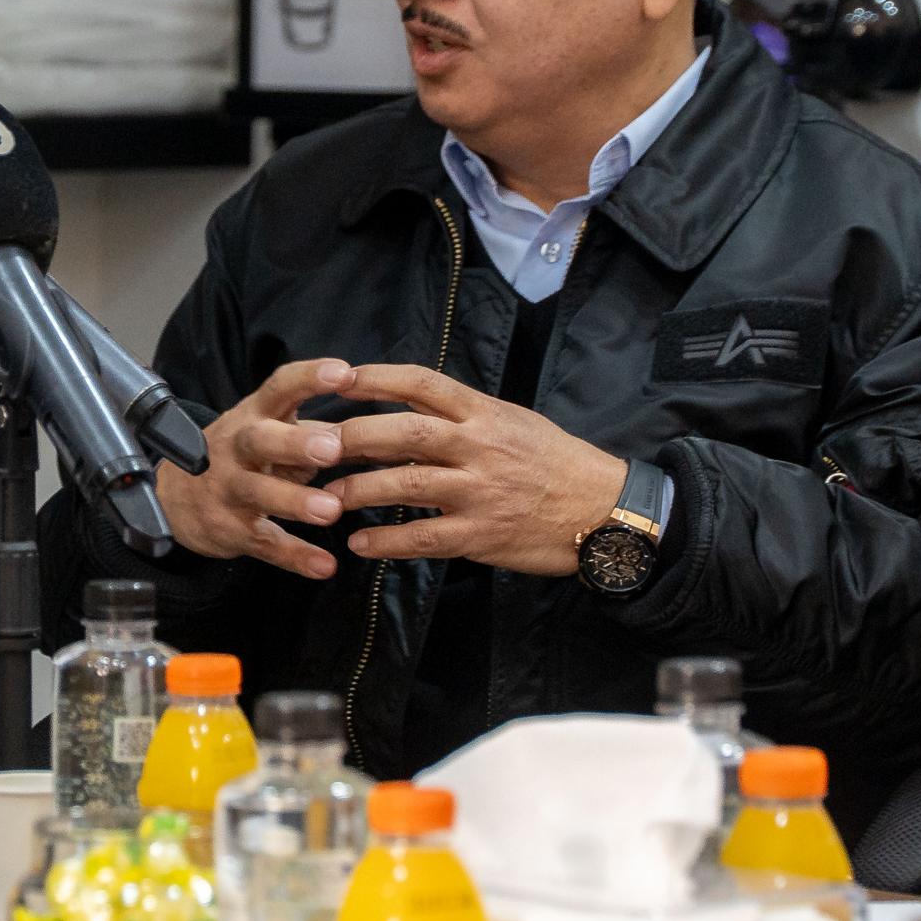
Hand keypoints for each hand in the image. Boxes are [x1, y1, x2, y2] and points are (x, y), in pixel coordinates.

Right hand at [155, 356, 353, 579]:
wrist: (176, 498)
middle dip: (294, 443)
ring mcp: (228, 488)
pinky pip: (263, 542)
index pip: (279, 387)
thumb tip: (385, 433)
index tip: (345, 373)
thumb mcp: (272, 433)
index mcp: (255, 415)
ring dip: (294, 501)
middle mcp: (237, 447)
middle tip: (331, 449)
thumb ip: (322, 432)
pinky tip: (325, 566)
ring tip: (331, 511)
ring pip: (257, 492)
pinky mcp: (229, 529)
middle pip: (260, 439)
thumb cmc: (244, 457)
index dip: (310, 378)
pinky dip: (294, 556)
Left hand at [324, 362, 632, 578]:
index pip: (421, 383)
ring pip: (404, 484)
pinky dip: (385, 541)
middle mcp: (479, 447)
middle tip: (315, 444)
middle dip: (352, 436)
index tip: (337, 378)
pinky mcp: (480, 535)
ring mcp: (479, 492)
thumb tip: (414, 407)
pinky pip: (422, 537)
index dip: (375, 377)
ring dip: (358, 490)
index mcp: (485, 413)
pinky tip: (359, 543)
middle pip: (402, 431)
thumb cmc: (558, 463)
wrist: (604, 510)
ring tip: (328, 497)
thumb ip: (467, 415)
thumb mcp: (516, 422)